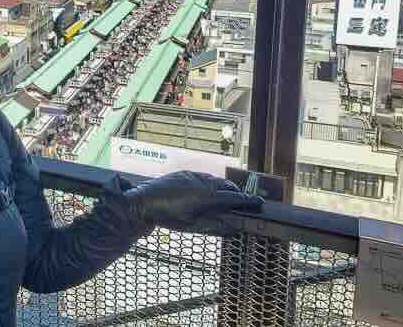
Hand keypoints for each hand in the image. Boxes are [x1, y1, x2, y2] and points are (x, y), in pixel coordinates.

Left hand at [124, 171, 262, 235]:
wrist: (142, 202)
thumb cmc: (166, 216)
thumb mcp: (192, 225)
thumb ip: (215, 226)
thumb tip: (233, 228)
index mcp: (206, 196)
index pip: (234, 198)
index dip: (248, 201)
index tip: (259, 203)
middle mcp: (202, 182)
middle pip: (227, 186)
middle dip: (236, 194)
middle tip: (243, 204)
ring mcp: (192, 176)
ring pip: (215, 180)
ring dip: (223, 189)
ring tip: (225, 200)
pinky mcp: (182, 174)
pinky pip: (203, 177)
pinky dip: (210, 184)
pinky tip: (207, 193)